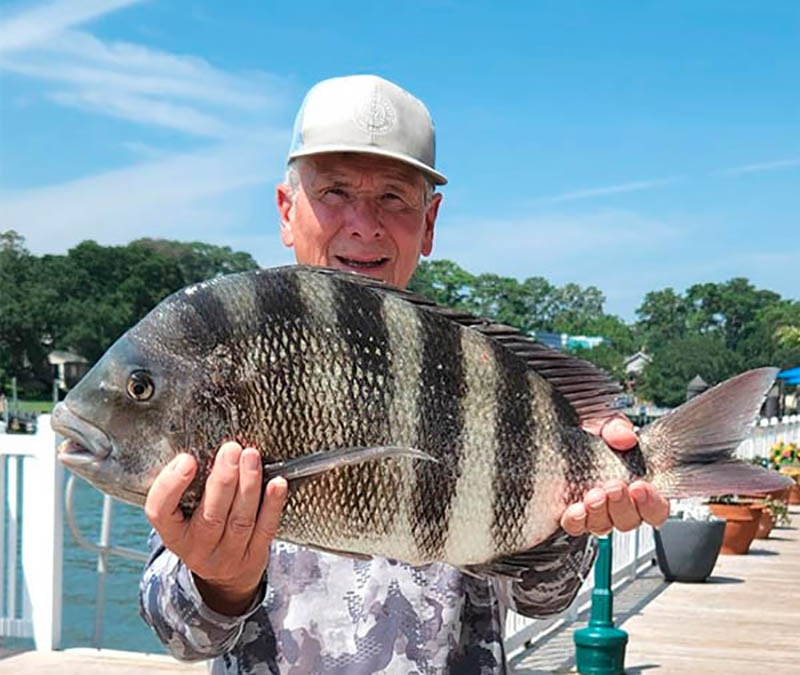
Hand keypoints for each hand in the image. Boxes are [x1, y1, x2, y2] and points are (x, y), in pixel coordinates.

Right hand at [145, 442, 286, 615]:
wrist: (224, 577)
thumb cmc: (203, 528)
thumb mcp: (185, 513)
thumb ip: (191, 486)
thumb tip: (207, 443)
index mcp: (173, 532)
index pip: (160, 511)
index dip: (171, 485)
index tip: (187, 460)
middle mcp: (196, 548)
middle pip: (210, 515)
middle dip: (223, 479)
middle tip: (231, 450)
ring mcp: (227, 556)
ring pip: (240, 520)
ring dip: (248, 485)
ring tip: (252, 457)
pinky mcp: (253, 556)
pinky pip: (265, 529)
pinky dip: (273, 504)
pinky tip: (277, 483)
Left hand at [559, 416, 668, 535]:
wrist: (556, 431)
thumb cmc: (586, 431)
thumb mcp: (605, 423)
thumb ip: (617, 427)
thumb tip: (625, 437)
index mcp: (635, 482)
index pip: (655, 508)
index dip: (652, 504)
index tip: (640, 487)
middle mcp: (616, 502)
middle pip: (630, 520)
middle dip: (623, 505)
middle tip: (614, 487)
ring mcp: (594, 510)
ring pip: (604, 526)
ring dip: (600, 512)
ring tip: (594, 495)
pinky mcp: (571, 513)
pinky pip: (576, 526)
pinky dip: (577, 520)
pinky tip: (576, 509)